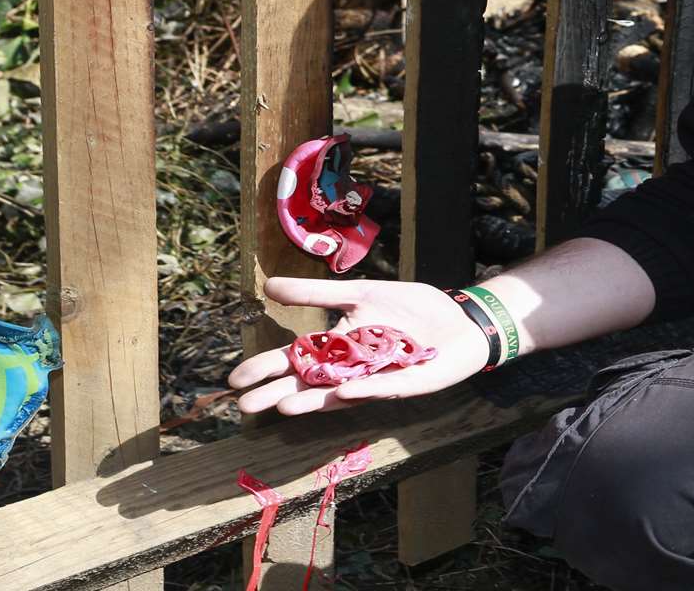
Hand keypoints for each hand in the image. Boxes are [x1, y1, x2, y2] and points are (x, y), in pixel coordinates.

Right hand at [228, 276, 490, 415]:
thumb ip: (316, 294)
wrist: (458, 317)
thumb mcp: (359, 294)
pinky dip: (362, 391)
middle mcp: (352, 371)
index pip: (294, 360)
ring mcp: (378, 380)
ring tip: (284, 407)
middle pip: (309, 384)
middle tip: (246, 405)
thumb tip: (267, 286)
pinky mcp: (409, 383)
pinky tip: (341, 392)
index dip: (266, 370)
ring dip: (313, 401)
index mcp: (338, 349)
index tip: (234, 380)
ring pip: (339, 395)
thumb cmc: (409, 309)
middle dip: (279, 393)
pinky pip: (382, 389)